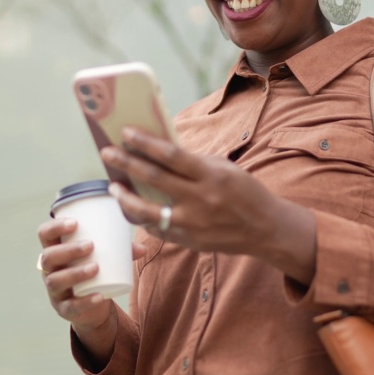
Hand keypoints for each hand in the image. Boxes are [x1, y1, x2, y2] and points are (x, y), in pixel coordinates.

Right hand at [36, 217, 147, 334]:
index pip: (44, 234)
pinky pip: (70, 306)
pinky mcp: (64, 309)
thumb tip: (143, 248)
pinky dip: (85, 301)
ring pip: (55, 280)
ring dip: (75, 273)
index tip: (75, 223)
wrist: (91, 308)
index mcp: (55, 251)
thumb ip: (121, 251)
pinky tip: (99, 296)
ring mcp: (54, 291)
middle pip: (48, 257)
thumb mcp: (103, 258)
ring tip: (96, 267)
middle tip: (91, 246)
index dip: (55, 226)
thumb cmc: (94, 273)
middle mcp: (49, 270)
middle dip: (68, 250)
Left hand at [101, 127, 316, 274]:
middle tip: (107, 153)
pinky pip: (158, 229)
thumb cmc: (243, 191)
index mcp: (211, 175)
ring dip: (125, 198)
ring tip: (113, 186)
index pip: (171, 155)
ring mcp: (193, 224)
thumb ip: (193, 162)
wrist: (266, 228)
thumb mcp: (223, 168)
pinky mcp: (189, 241)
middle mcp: (200, 199)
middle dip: (127, 164)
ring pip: (147, 211)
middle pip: (154, 179)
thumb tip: (157, 152)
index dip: (145, 143)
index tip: (126, 133)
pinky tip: (132, 208)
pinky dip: (143, 218)